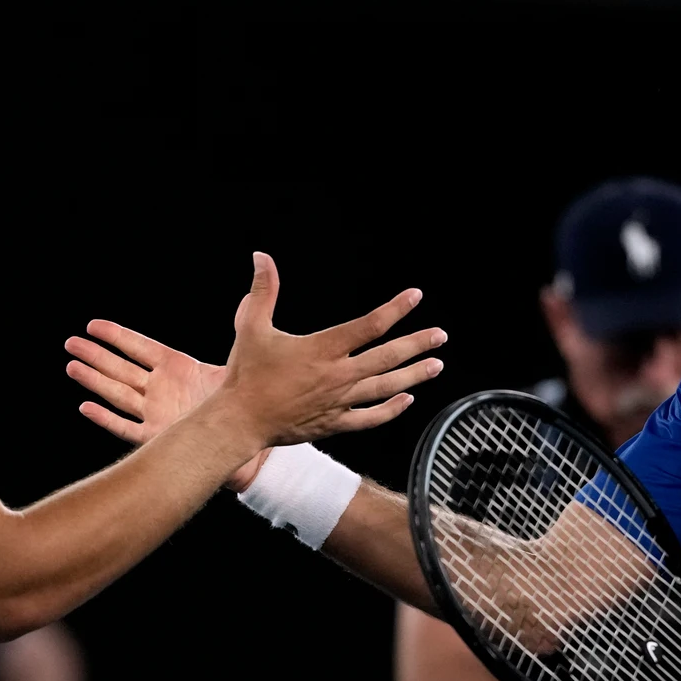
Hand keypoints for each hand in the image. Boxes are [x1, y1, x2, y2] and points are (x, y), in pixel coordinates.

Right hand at [66, 253, 444, 476]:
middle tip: (440, 336)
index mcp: (321, 349)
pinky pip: (370, 418)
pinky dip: (390, 410)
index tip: (415, 296)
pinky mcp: (334, 423)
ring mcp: (338, 402)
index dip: (395, 309)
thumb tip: (261, 256)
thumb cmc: (245, 373)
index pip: (368, 326)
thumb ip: (263, 290)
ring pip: (385, 388)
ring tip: (435, 366)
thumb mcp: (250, 326)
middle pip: (386, 358)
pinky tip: (406, 400)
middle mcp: (337, 376)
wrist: (240, 421)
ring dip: (413, 376)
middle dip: (417, 344)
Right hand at [66, 319, 273, 489]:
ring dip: (94, 380)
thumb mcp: (236, 362)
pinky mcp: (156, 436)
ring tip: (72, 366)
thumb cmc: (239, 402)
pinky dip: (105, 419)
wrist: (244, 438)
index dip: (117, 336)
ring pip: (117, 393)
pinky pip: (125, 427)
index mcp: (176, 367)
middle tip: (71, 343)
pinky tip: (86, 407)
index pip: (140, 347)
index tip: (93, 325)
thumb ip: (239, 328)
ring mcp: (156, 412)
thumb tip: (248, 297)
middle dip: (96, 355)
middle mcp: (160, 388)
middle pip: (121, 368)